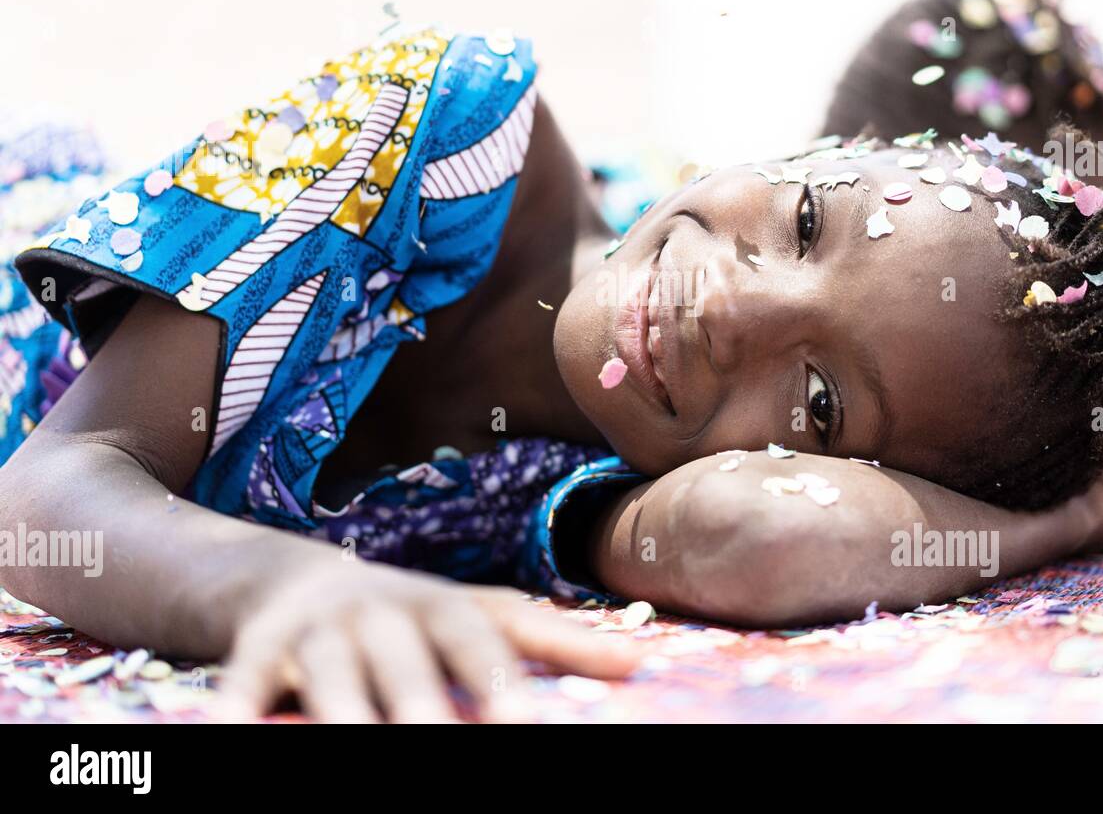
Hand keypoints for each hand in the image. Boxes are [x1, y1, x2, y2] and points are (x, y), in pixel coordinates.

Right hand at [217, 559, 638, 722]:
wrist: (301, 580)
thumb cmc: (415, 615)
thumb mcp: (481, 615)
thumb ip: (554, 642)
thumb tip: (636, 663)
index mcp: (443, 607)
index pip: (480, 642)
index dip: (502, 686)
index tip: (531, 733)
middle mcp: (382, 613)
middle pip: (407, 669)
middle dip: (426, 714)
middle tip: (446, 752)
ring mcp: (317, 632)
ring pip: (331, 681)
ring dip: (345, 718)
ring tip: (363, 752)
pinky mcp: (255, 654)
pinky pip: (244, 687)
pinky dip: (238, 713)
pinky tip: (235, 737)